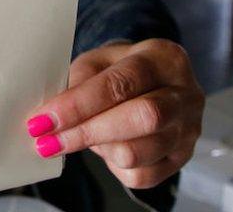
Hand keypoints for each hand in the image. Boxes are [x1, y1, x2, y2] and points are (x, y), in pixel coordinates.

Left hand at [25, 39, 203, 188]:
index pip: (121, 83)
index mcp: (162, 58)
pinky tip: (106, 149)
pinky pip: (142, 176)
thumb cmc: (121, 69)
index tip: (44, 120)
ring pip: (138, 152)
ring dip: (98, 149)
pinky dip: (114, 167)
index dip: (78, 105)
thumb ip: (78, 82)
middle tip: (49, 141)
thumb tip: (51, 116)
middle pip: (142, 118)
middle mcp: (185, 94)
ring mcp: (188, 129)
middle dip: (87, 132)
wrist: (155, 82)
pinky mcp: (182, 158)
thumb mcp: (98, 61)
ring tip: (80, 137)